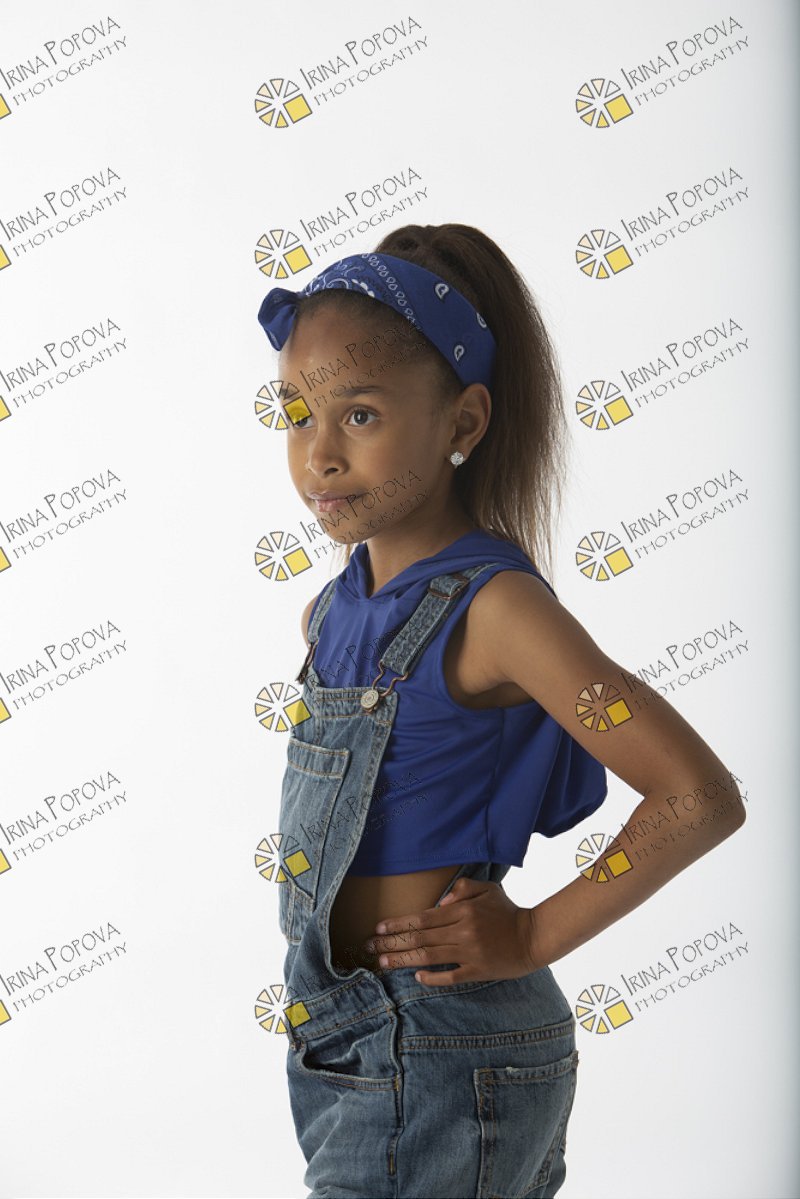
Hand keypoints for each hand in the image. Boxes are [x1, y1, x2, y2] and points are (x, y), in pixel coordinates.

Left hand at [362, 877, 543, 986]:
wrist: (534, 937)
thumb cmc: (508, 911)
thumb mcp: (487, 890)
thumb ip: (462, 889)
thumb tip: (439, 902)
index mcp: (462, 911)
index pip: (423, 918)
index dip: (399, 923)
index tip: (379, 927)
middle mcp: (463, 931)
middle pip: (420, 938)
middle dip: (392, 942)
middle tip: (370, 946)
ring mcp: (470, 953)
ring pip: (429, 957)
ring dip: (403, 960)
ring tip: (383, 962)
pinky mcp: (478, 971)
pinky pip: (451, 976)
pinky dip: (432, 977)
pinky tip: (417, 977)